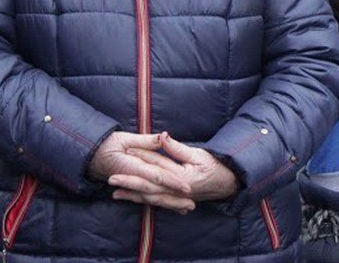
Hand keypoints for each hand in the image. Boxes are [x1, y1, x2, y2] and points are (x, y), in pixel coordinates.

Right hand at [88, 132, 193, 212]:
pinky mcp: (131, 188)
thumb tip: (162, 137)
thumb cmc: (107, 144)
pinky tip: (171, 206)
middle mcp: (132, 179)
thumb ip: (145, 140)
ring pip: (152, 198)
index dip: (172, 181)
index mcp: (132, 166)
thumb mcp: (124, 138)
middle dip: (174, 199)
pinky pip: (146, 198)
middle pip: (156, 192)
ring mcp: (131, 185)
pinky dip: (159, 202)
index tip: (186, 187)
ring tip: (185, 209)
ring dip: (169, 204)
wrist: (89, 156)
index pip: (156, 176)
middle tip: (191, 205)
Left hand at [123, 133, 239, 202]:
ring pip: (149, 197)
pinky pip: (154, 202)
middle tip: (111, 178)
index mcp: (181, 177)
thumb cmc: (213, 166)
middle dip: (129, 182)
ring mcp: (174, 197)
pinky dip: (141, 200)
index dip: (142, 157)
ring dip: (131, 195)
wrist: (226, 183)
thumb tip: (162, 136)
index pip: (157, 165)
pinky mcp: (173, 200)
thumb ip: (177, 148)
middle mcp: (176, 190)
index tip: (127, 149)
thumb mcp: (197, 154)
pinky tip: (129, 198)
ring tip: (115, 192)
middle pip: (148, 186)